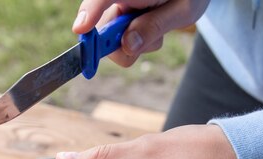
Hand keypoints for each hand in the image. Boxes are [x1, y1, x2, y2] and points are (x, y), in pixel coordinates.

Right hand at [72, 0, 209, 66]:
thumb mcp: (181, 11)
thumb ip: (154, 26)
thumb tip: (127, 45)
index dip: (89, 13)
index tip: (81, 29)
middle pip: (103, 29)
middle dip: (119, 44)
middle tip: (142, 43)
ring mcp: (118, 10)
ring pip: (112, 41)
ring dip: (134, 44)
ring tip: (158, 29)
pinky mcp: (121, 21)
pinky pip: (121, 43)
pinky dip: (136, 43)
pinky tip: (153, 30)